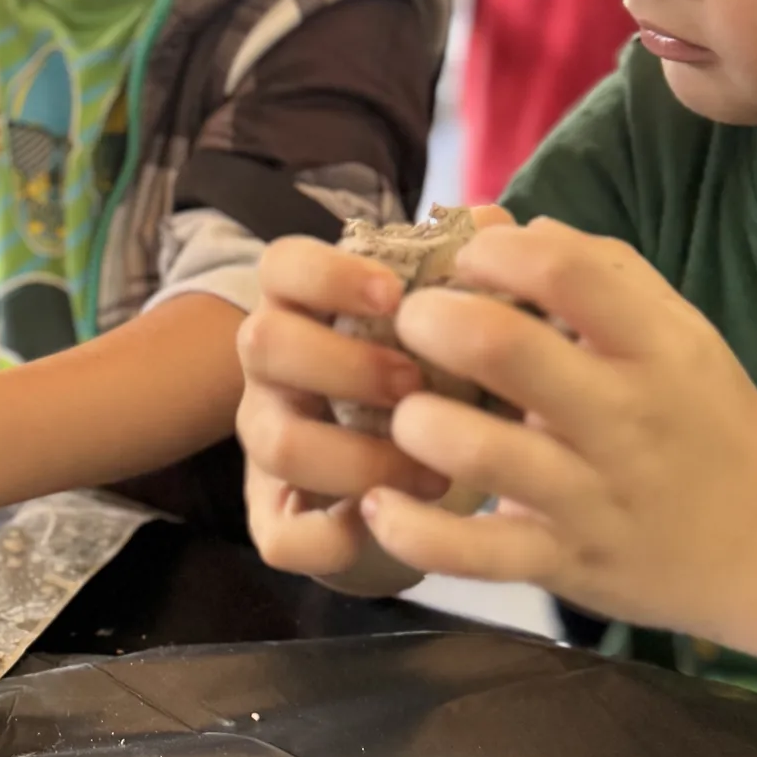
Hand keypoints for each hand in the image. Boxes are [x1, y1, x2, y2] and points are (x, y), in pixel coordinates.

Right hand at [236, 225, 511, 588]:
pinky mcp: (278, 520)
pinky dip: (335, 536)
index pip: (282, 264)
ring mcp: (269, 443)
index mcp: (307, 309)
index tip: (393, 295)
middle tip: (416, 385)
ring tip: (433, 472)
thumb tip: (495, 220)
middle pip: (261, 341)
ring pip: (275, 442)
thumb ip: (465, 276)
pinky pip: (281, 536)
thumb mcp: (449, 330)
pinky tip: (393, 522)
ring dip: (357, 457)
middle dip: (344, 365)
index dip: (328, 273)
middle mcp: (273, 372)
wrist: (421, 481)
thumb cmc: (434, 382)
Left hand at [359, 219, 756, 624]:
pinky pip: (469, 553)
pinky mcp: (563, 565)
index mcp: (653, 346)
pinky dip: (410, 529)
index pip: (560, 268)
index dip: (490, 252)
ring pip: (474, 449)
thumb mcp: (677, 333)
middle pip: (500, 347)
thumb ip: (595, 270)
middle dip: (428, 320)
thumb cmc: (707, 422)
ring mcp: (591, 497)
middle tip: (411, 325)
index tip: (466, 263)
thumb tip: (501, 224)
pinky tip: (383, 501)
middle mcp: (623, 418)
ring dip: (414, 422)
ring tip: (408, 415)